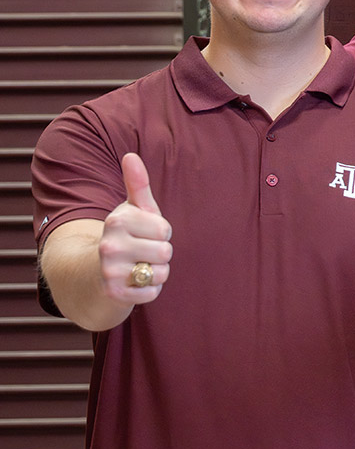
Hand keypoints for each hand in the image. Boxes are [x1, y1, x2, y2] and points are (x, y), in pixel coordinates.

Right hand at [98, 153, 172, 305]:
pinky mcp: (115, 293)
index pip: (165, 230)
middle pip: (166, 252)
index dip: (161, 234)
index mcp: (117, 220)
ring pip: (161, 273)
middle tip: (141, 253)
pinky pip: (153, 293)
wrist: (94, 274)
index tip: (145, 234)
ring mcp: (109, 270)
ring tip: (138, 267)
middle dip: (160, 254)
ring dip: (156, 273)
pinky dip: (149, 290)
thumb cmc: (125, 236)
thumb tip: (131, 155)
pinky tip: (134, 283)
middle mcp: (109, 244)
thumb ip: (137, 184)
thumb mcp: (132, 210)